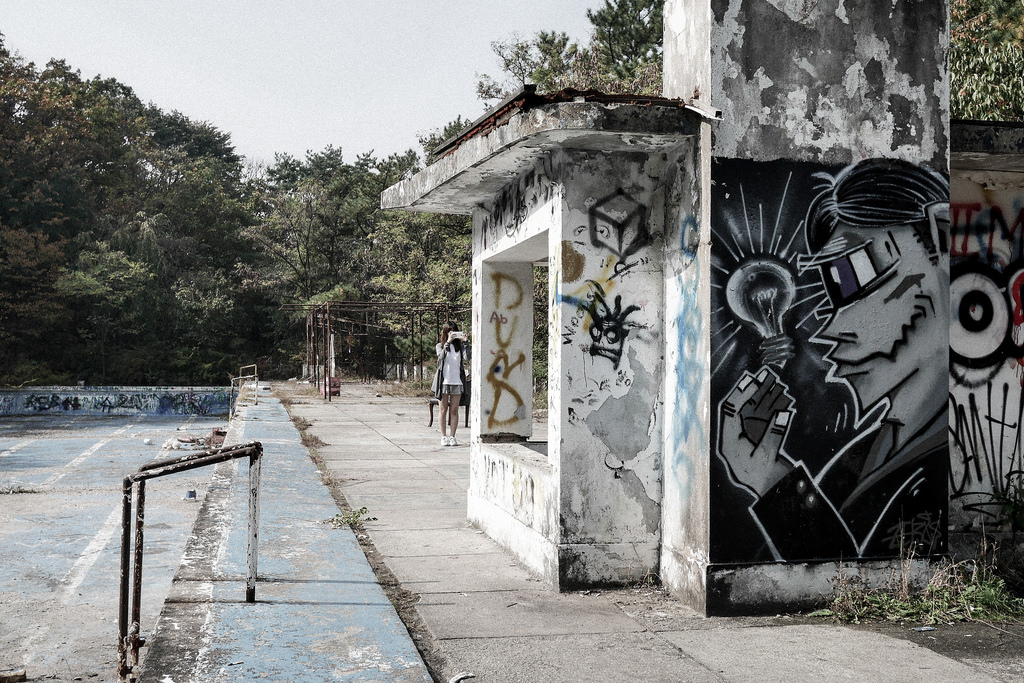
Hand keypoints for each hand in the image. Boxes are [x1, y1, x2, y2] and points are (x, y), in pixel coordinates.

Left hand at [718, 366, 794, 496]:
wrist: (776, 498)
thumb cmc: (766, 481)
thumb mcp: (768, 457)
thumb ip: (773, 434)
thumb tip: (783, 414)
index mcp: (729, 443)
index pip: (731, 412)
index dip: (741, 395)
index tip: (754, 382)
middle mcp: (735, 439)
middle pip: (742, 409)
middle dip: (754, 393)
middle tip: (765, 376)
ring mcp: (748, 440)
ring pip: (754, 414)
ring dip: (764, 398)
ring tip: (774, 382)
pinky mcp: (759, 442)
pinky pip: (764, 421)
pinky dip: (772, 410)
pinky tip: (782, 400)